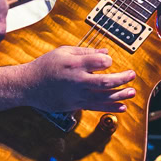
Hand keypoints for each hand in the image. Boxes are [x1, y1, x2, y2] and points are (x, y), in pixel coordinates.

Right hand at [20, 46, 135, 113]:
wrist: (28, 85)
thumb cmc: (45, 66)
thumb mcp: (62, 52)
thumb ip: (85, 52)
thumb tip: (105, 52)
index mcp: (74, 64)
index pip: (100, 62)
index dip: (108, 61)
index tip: (107, 61)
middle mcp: (77, 80)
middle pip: (106, 82)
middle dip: (122, 79)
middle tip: (132, 75)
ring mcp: (77, 95)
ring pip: (104, 97)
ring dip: (120, 95)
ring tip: (132, 92)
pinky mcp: (75, 105)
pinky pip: (96, 107)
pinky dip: (111, 108)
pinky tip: (122, 107)